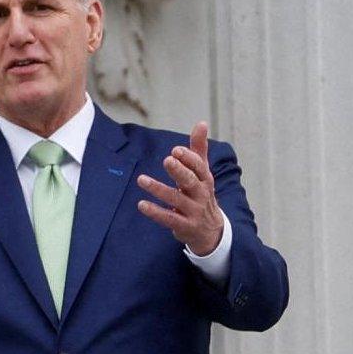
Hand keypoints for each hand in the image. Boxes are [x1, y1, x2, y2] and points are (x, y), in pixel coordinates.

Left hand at [136, 121, 223, 255]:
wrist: (211, 231)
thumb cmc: (201, 194)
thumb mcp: (202, 173)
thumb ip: (198, 149)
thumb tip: (201, 123)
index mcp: (205, 179)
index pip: (200, 167)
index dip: (189, 159)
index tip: (175, 150)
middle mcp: (201, 194)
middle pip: (191, 181)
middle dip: (179, 171)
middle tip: (167, 160)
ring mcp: (193, 211)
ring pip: (176, 199)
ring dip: (159, 189)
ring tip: (141, 179)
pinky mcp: (184, 226)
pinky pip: (169, 218)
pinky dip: (155, 212)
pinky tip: (141, 204)